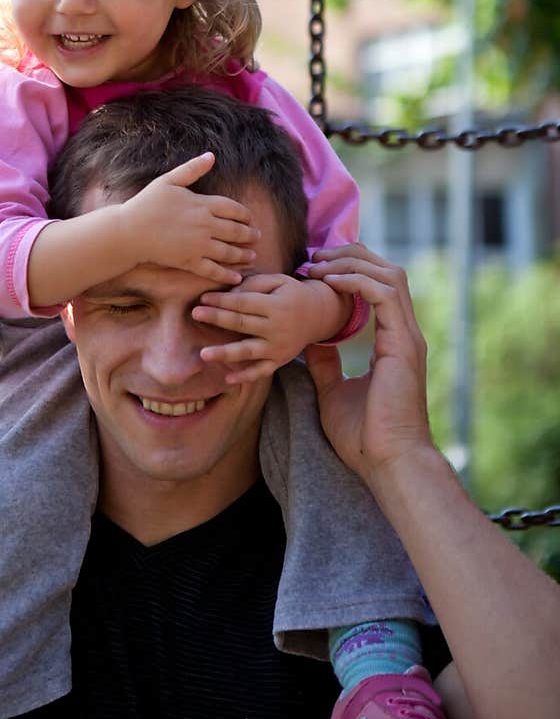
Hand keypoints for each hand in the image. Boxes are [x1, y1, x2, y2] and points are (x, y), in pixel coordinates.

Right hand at [124, 152, 257, 284]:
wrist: (129, 231)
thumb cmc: (147, 204)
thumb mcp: (169, 181)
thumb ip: (192, 169)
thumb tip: (211, 155)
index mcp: (202, 204)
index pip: (234, 209)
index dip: (245, 214)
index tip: (250, 218)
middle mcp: (205, 225)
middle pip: (236, 231)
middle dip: (250, 235)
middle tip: (257, 237)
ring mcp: (198, 245)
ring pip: (229, 251)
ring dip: (244, 255)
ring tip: (252, 256)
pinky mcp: (190, 262)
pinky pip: (214, 270)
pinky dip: (227, 275)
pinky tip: (237, 277)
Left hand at [192, 273, 315, 382]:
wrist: (319, 315)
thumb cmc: (291, 294)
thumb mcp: (277, 281)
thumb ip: (253, 284)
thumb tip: (229, 293)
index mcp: (275, 305)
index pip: (243, 303)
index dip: (221, 300)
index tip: (202, 298)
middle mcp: (277, 328)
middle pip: (241, 324)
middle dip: (217, 318)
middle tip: (194, 314)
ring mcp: (278, 347)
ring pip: (248, 351)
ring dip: (225, 353)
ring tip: (203, 354)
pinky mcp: (279, 361)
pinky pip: (261, 371)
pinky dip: (246, 377)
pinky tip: (228, 380)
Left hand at [305, 244, 432, 492]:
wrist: (388, 462)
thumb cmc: (364, 437)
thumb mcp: (334, 391)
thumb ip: (326, 364)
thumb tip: (310, 344)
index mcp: (393, 341)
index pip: (379, 286)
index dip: (350, 269)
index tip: (315, 268)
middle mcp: (405, 333)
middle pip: (387, 270)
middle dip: (351, 256)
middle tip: (315, 256)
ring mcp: (408, 337)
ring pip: (389, 275)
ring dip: (352, 263)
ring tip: (319, 264)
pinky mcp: (404, 345)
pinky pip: (385, 294)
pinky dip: (358, 281)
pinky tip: (331, 282)